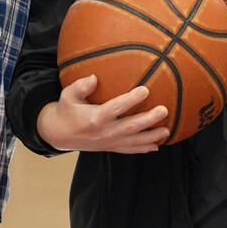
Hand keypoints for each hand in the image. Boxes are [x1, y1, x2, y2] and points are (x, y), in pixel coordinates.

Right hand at [36, 74, 171, 153]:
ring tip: (167, 130)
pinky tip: (157, 146)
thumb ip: (80, 86)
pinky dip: (143, 149)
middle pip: (130, 127)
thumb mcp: (68, 96)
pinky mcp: (110, 147)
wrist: (60, 135)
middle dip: (148, 119)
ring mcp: (108, 142)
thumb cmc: (67, 110)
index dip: (131, 99)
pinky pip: (129, 150)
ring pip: (133, 141)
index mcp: (94, 118)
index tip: (145, 89)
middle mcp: (103, 132)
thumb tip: (93, 77)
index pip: (115, 108)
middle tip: (164, 110)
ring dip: (151, 137)